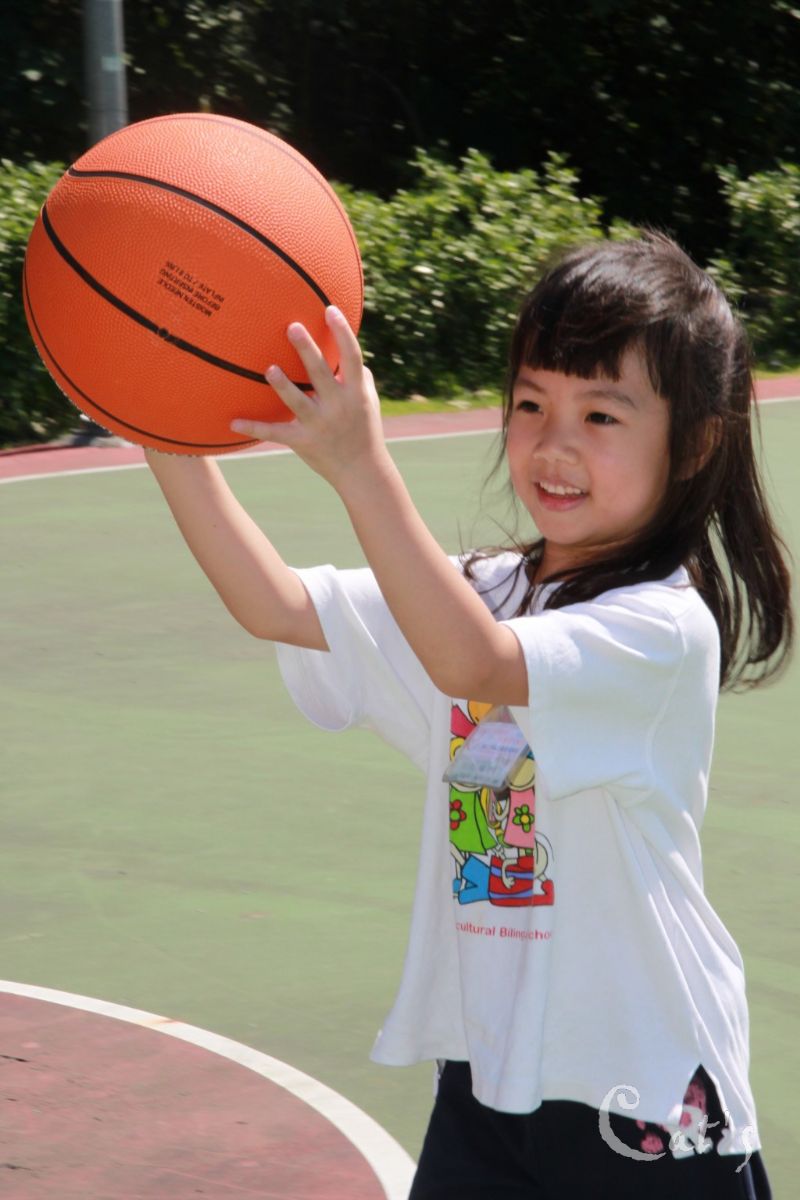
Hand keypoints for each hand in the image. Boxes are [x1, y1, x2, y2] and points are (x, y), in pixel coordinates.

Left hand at [230, 306, 386, 489]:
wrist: (362, 472)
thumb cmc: (366, 431)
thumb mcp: (369, 402)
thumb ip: (359, 376)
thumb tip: (347, 352)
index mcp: (356, 392)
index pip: (352, 356)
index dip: (342, 333)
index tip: (330, 309)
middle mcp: (338, 406)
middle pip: (322, 373)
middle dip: (308, 350)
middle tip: (292, 326)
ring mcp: (320, 425)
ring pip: (298, 403)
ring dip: (283, 386)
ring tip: (269, 368)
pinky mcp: (303, 442)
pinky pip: (275, 433)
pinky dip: (254, 428)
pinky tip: (232, 422)